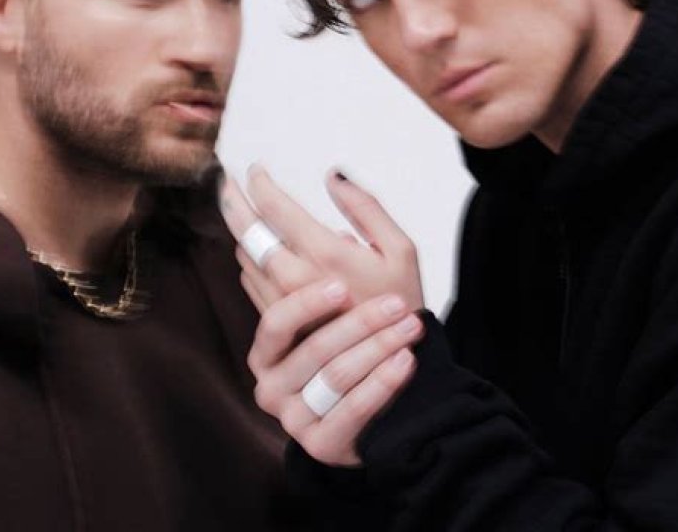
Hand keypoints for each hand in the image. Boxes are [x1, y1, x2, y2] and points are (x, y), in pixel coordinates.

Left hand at [221, 165, 423, 312]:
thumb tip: (333, 176)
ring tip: (245, 213)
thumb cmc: (402, 302)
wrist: (395, 368)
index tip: (255, 169)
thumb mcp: (401, 248)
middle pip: (246, 231)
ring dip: (243, 231)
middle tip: (226, 182)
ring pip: (246, 256)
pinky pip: (251, 283)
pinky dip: (253, 260)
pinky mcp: (278, 323)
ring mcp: (282, 303)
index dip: (259, 182)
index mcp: (324, 254)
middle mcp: (295, 278)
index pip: (274, 208)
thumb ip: (365, 207)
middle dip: (232, 200)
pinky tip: (262, 251)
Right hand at [248, 277, 423, 465]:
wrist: (373, 411)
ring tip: (410, 327)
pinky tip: (405, 361)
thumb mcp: (331, 312)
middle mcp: (270, 385)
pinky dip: (382, 383)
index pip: (277, 322)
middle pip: (315, 349)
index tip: (341, 286)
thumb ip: (323, 275)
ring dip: (378, 346)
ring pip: (336, 376)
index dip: (307, 302)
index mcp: (267, 349)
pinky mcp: (320, 445)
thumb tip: (341, 233)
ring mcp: (292, 419)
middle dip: (361, 322)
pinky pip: (352, 411)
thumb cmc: (352, 349)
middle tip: (397, 303)